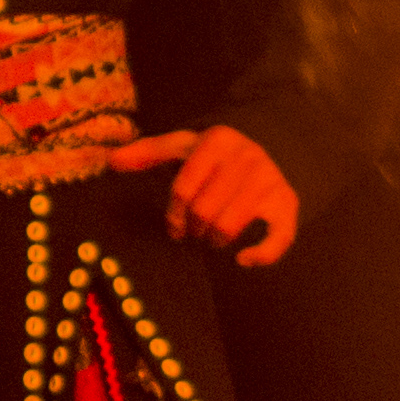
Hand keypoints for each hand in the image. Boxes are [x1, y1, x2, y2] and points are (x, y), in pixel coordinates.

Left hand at [116, 124, 301, 266]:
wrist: (274, 148)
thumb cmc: (216, 156)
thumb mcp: (184, 146)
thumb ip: (149, 152)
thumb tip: (111, 161)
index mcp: (218, 141)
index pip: (183, 188)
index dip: (173, 214)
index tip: (174, 226)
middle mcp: (247, 158)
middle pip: (204, 211)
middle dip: (193, 229)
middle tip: (193, 232)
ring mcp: (269, 181)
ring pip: (229, 227)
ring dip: (214, 241)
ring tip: (211, 239)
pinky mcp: (288, 204)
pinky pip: (277, 239)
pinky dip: (259, 256)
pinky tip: (242, 259)